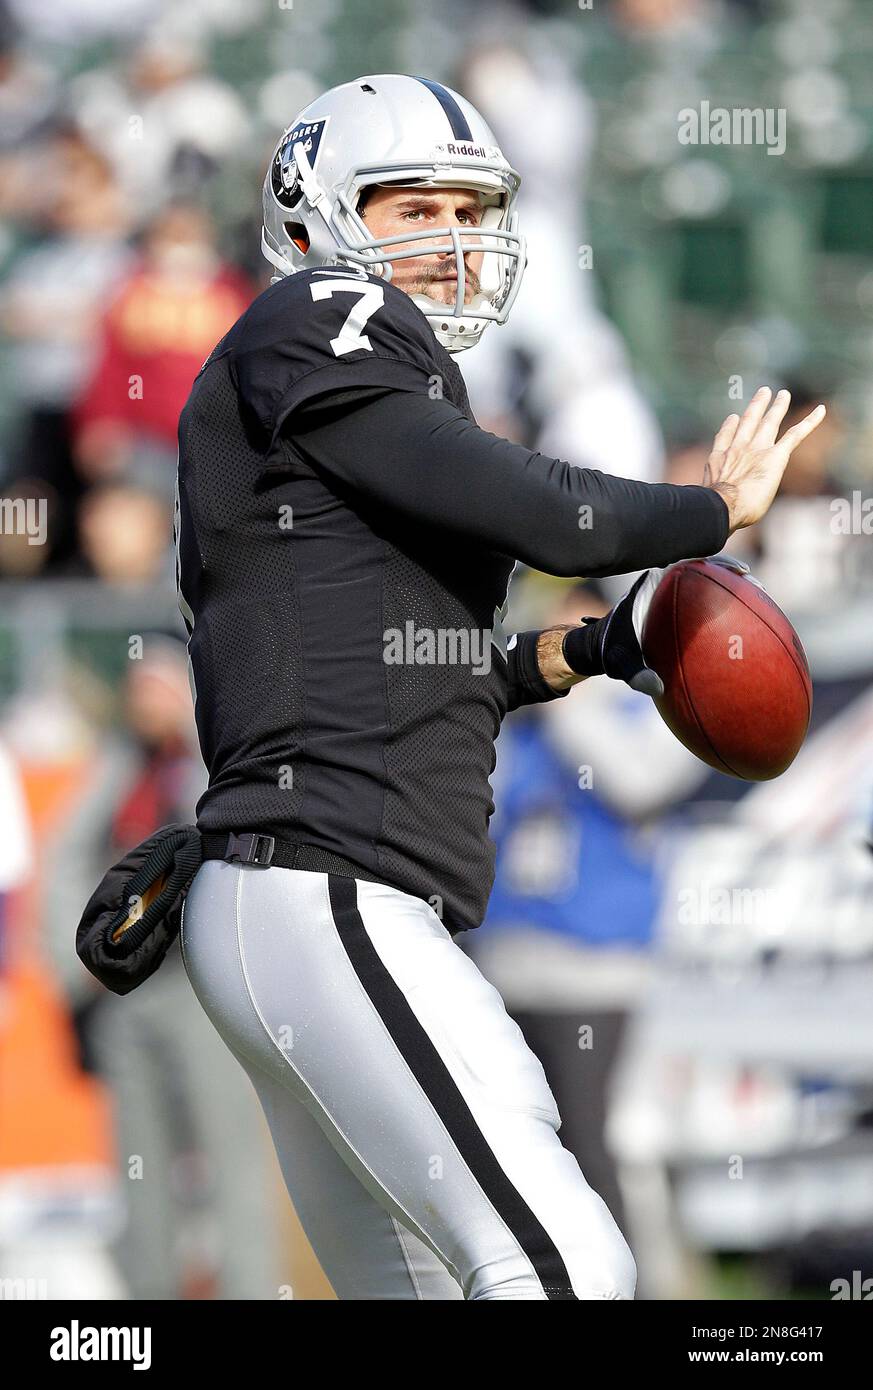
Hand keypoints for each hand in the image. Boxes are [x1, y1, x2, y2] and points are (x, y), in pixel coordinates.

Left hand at [562, 554, 751, 698]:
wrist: (599, 649)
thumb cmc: (610, 653)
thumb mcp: (620, 664)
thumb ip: (636, 675)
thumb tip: (656, 688)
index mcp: (651, 587)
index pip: (687, 564)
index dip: (714, 563)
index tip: (738, 570)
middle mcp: (663, 584)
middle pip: (702, 568)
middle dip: (729, 571)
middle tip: (754, 581)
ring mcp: (670, 593)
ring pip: (705, 582)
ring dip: (729, 585)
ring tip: (758, 595)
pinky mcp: (675, 605)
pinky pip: (703, 600)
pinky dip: (722, 605)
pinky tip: (745, 621)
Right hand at [705, 388, 825, 532]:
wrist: (723, 505)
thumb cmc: (713, 510)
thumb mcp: (706, 500)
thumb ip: (710, 497)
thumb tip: (704, 513)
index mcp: (719, 459)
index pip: (725, 438)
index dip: (729, 426)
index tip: (732, 417)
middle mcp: (738, 449)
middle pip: (748, 422)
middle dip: (756, 407)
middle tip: (763, 393)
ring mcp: (757, 449)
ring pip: (770, 422)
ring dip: (778, 407)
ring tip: (784, 394)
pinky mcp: (775, 456)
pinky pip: (795, 435)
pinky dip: (809, 422)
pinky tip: (820, 411)